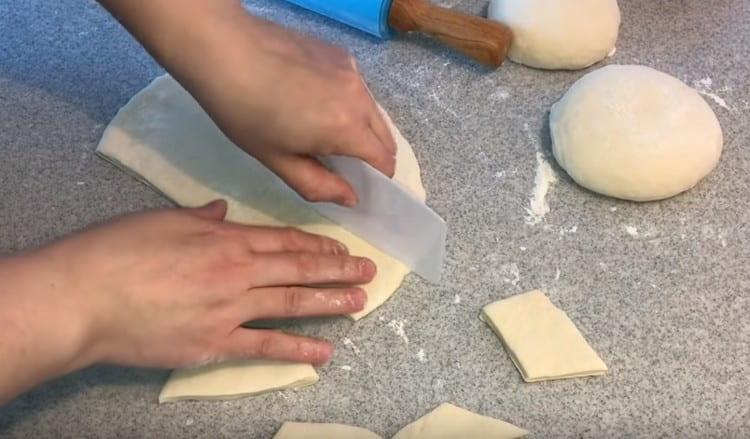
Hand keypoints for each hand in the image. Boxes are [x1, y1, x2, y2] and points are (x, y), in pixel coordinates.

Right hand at [0, 200, 374, 401]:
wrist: (85, 297)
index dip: (317, 244)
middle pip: (298, 268)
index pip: (284, 240)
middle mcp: (238, 271)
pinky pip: (265, 346)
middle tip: (368, 272)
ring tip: (359, 303)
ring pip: (292, 303)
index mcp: (226, 238)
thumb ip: (199, 218)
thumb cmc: (116, 251)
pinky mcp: (216, 343)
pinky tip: (324, 353)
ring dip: (329, 303)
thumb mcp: (161, 219)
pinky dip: (297, 349)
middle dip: (337, 270)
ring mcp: (231, 309)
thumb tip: (220, 213)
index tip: (341, 247)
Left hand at [181, 12, 396, 205]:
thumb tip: (350, 198)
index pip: (384, 160)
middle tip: (343, 161)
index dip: (378, 177)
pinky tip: (315, 99)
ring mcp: (351, 70)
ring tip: (325, 129)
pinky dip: (348, 100)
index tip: (362, 183)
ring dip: (361, 125)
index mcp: (346, 128)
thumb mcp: (277, 159)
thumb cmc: (244, 112)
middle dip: (373, 153)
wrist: (223, 48)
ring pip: (372, 109)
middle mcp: (358, 96)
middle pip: (384, 135)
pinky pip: (356, 86)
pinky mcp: (339, 53)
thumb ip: (318, 184)